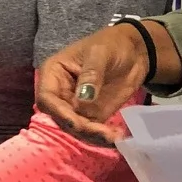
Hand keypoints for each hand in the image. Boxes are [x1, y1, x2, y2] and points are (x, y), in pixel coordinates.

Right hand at [37, 23, 170, 142]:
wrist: (134, 52)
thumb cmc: (111, 44)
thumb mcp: (100, 53)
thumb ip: (91, 74)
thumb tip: (82, 100)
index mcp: (54, 74)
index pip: (47, 98)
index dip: (58, 112)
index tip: (76, 122)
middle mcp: (60, 93)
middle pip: (61, 117)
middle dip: (79, 127)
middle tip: (103, 132)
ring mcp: (75, 107)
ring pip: (76, 128)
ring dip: (93, 136)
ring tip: (114, 136)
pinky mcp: (91, 116)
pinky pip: (92, 131)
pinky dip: (102, 137)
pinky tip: (116, 137)